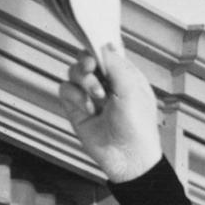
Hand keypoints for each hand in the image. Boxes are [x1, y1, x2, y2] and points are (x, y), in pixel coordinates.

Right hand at [67, 41, 163, 183]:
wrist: (128, 158)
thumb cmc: (138, 129)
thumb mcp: (132, 91)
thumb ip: (117, 65)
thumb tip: (104, 45)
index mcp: (124, 76)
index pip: (106, 52)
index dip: (99, 48)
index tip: (95, 48)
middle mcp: (106, 83)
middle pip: (86, 58)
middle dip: (86, 61)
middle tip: (91, 66)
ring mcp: (90, 95)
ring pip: (74, 72)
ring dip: (83, 81)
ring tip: (97, 96)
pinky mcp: (77, 107)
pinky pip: (65, 89)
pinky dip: (75, 96)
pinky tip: (88, 108)